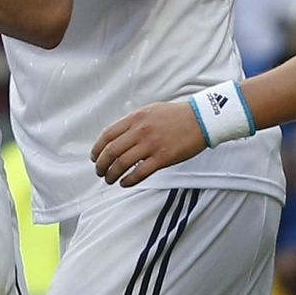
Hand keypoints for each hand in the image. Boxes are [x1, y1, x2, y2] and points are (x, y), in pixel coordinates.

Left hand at [91, 100, 207, 186]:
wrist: (200, 119)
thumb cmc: (175, 115)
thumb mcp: (149, 111)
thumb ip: (133, 122)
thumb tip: (117, 136)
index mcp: (135, 118)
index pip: (107, 135)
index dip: (97, 149)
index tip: (94, 157)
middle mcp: (140, 131)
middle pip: (111, 151)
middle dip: (101, 165)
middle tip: (100, 172)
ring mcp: (151, 145)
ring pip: (122, 164)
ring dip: (112, 174)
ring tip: (109, 180)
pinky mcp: (162, 158)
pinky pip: (140, 173)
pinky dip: (128, 181)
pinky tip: (125, 183)